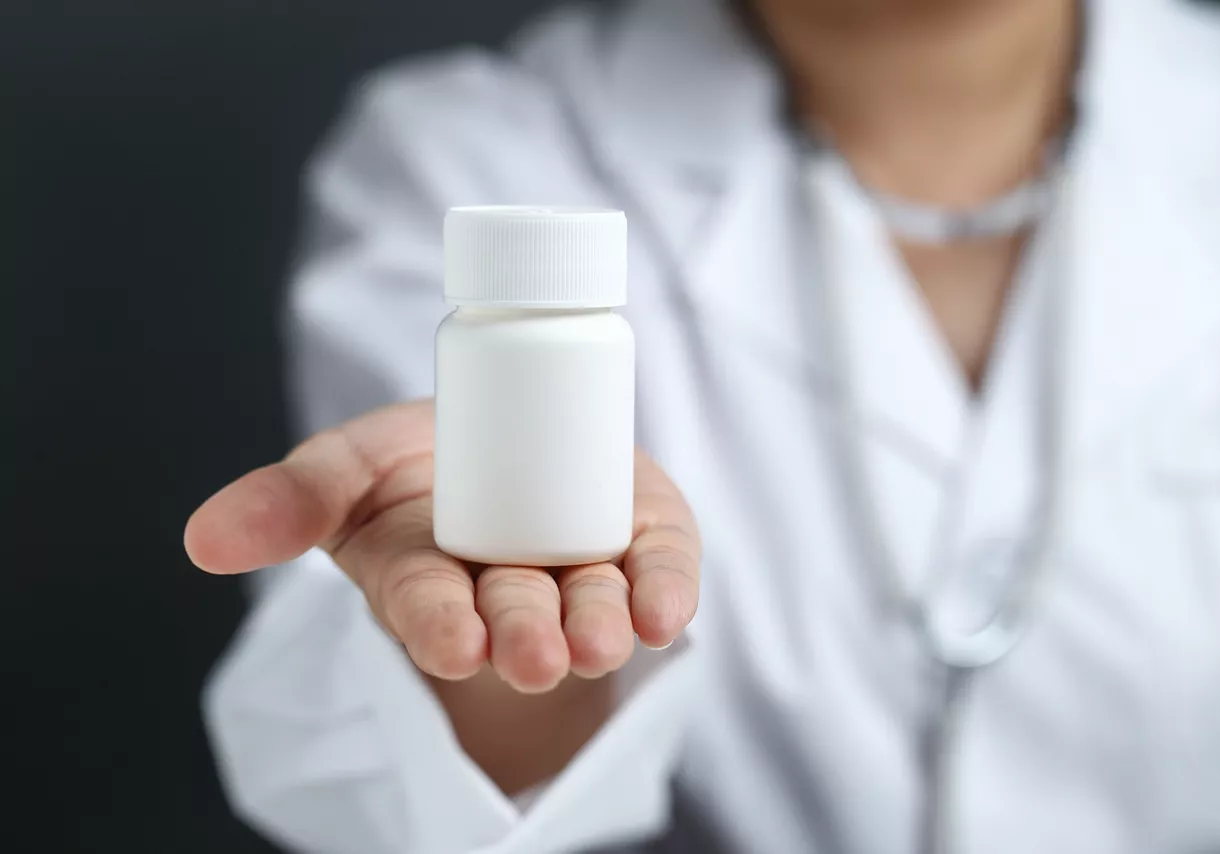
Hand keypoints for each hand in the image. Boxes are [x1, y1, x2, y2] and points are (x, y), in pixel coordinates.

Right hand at [184, 400, 700, 692]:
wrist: (517, 438)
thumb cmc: (424, 464)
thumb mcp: (347, 465)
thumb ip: (288, 497)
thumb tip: (203, 541)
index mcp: (427, 577)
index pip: (429, 612)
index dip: (438, 628)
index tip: (453, 643)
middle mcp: (507, 590)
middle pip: (517, 619)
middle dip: (524, 637)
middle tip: (535, 654)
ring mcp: (581, 569)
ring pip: (591, 608)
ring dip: (597, 626)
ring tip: (599, 638)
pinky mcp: (644, 542)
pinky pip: (659, 574)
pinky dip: (666, 593)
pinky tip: (667, 613)